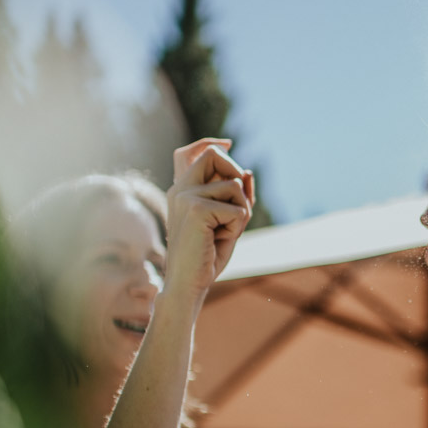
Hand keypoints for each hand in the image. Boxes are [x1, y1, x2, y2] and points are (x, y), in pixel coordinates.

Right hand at [164, 138, 253, 304]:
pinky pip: (237, 208)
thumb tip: (248, 172)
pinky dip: (237, 226)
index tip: (228, 143)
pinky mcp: (196, 209)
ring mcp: (186, 197)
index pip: (193, 152)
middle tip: (234, 208)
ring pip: (235, 185)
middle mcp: (180, 189)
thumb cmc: (206, 256)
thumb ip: (236, 197)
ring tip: (222, 233)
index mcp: (182, 190)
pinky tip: (219, 240)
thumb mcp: (226, 222)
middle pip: (215, 156)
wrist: (188, 283)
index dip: (212, 143)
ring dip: (240, 212)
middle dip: (236, 176)